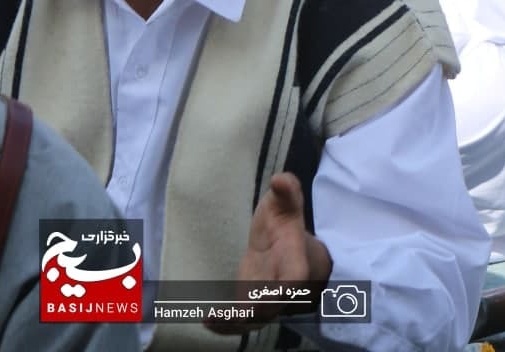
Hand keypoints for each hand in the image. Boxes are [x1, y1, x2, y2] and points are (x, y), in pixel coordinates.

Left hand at [205, 173, 331, 334]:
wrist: (282, 241)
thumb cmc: (283, 217)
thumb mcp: (285, 200)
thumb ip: (286, 190)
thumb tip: (280, 179)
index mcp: (295, 259)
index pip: (296, 279)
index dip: (287, 290)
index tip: (274, 296)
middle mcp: (282, 285)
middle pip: (274, 307)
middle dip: (256, 314)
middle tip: (234, 314)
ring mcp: (266, 298)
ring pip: (255, 320)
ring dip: (235, 324)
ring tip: (212, 319)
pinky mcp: (250, 303)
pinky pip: (241, 320)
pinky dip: (226, 324)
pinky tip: (208, 320)